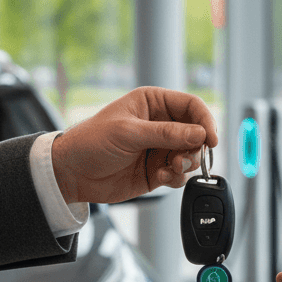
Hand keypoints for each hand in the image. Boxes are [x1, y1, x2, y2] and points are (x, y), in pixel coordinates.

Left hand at [51, 87, 217, 203]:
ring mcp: (160, 148)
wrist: (72, 174)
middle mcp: (160, 124)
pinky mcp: (158, 170)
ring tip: (169, 169)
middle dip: (195, 148)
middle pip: (196, 133)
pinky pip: (180, 174)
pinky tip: (160, 177)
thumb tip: (199, 134)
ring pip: (191, 155)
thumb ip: (166, 134)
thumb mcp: (128, 133)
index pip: (191, 106)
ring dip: (186, 164)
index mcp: (153, 103)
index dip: (205, 121)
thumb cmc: (91, 142)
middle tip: (182, 159)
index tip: (210, 139)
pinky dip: (176, 178)